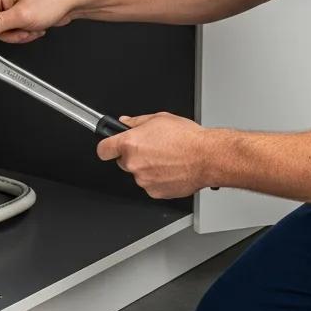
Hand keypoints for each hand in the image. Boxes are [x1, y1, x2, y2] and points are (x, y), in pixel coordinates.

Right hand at [0, 0, 86, 43]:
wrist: (73, 1)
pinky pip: (16, 29)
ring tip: (31, 27)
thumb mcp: (21, 16)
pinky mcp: (22, 13)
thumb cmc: (53, 0)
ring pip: (4, 29)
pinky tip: (35, 27)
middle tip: (20, 30)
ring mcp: (14, 5)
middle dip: (7, 33)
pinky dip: (25, 32)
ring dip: (18, 34)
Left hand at [97, 112, 214, 198]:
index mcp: (130, 143)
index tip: (110, 147)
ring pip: (139, 174)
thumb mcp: (160, 118)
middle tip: (153, 149)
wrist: (207, 158)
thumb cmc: (188, 138)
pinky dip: (158, 179)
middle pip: (123, 162)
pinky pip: (151, 185)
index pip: (103, 149)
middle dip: (134, 156)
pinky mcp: (155, 192)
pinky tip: (171, 169)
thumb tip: (125, 123)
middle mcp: (134, 163)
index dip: (107, 147)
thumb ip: (137, 122)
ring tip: (167, 159)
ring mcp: (143, 180)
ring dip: (148, 168)